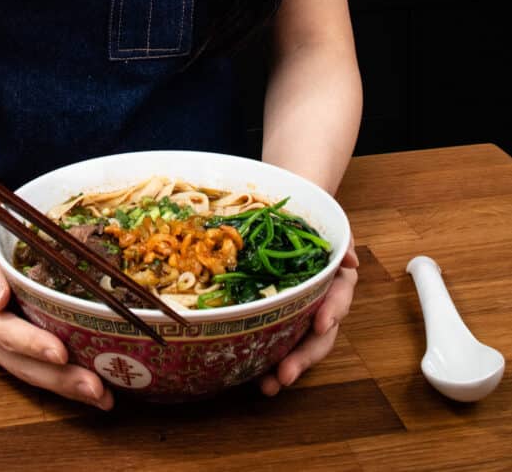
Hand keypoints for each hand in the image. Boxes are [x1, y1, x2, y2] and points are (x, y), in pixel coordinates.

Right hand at [0, 227, 114, 409]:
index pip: (8, 334)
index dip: (33, 345)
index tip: (60, 353)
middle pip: (26, 365)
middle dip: (62, 378)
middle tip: (95, 386)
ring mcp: (6, 353)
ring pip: (37, 376)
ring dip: (70, 388)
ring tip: (103, 396)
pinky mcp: (21, 356)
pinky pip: (44, 373)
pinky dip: (70, 384)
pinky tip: (99, 391)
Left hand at [257, 235, 359, 395]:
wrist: (297, 216)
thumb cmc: (314, 225)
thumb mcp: (332, 227)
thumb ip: (343, 241)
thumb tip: (350, 259)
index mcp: (335, 281)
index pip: (338, 298)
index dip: (332, 311)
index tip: (322, 324)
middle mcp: (321, 303)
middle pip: (318, 336)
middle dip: (304, 357)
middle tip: (285, 374)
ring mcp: (301, 313)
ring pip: (298, 345)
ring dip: (284, 367)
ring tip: (268, 385)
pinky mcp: (278, 315)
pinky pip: (275, 338)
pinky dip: (265, 358)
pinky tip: (251, 373)